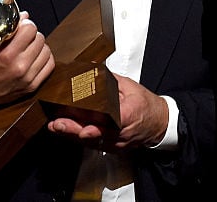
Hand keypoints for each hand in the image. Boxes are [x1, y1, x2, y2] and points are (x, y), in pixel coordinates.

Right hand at [0, 12, 54, 105]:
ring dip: (39, 47)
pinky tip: (35, 57)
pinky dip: (44, 58)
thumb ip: (4, 29)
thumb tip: (25, 16)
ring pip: (46, 51)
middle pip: (40, 38)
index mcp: (5, 55)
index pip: (30, 29)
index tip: (21, 26)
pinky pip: (49, 65)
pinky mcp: (32, 86)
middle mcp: (19, 66)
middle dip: (32, 35)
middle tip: (23, 38)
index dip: (26, 25)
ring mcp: (27, 78)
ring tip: (28, 48)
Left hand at [47, 74, 168, 151]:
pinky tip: (67, 132)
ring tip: (56, 127)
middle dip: (74, 131)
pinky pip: (94, 144)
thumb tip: (92, 68)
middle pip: (96, 136)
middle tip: (57, 125)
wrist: (159, 123)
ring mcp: (117, 144)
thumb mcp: (130, 87)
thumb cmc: (147, 105)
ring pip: (91, 142)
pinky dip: (80, 138)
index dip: (95, 130)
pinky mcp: (113, 147)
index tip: (83, 130)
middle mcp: (122, 134)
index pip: (111, 125)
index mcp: (128, 116)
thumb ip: (110, 80)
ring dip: (72, 135)